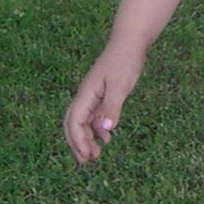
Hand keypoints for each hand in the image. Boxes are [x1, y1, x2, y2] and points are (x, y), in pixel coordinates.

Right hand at [64, 45, 144, 164]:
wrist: (130, 41)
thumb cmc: (125, 60)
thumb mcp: (121, 85)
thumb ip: (112, 106)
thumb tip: (105, 129)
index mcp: (86, 93)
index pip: (74, 121)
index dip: (77, 140)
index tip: (86, 156)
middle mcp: (86, 95)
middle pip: (73, 123)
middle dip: (76, 143)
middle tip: (85, 161)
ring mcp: (93, 95)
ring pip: (83, 121)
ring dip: (86, 138)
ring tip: (95, 156)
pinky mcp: (103, 94)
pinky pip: (94, 116)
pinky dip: (97, 129)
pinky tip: (106, 139)